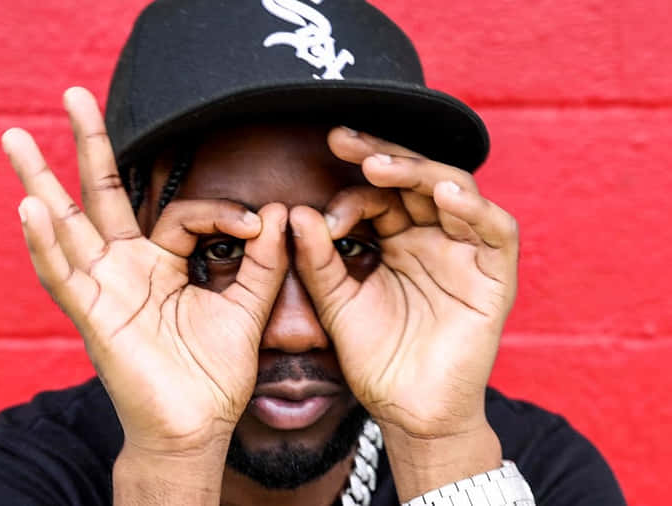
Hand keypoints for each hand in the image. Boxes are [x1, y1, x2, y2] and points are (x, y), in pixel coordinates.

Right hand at [3, 88, 287, 458]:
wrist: (197, 429)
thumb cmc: (214, 375)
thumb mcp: (246, 309)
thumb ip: (260, 262)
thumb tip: (281, 210)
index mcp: (161, 264)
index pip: (181, 214)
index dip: (219, 210)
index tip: (258, 223)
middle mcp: (126, 269)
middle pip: (99, 196)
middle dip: (88, 146)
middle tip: (73, 95)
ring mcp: (104, 289)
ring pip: (66, 227)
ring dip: (40, 183)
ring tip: (15, 139)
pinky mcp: (92, 318)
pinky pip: (62, 277)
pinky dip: (44, 244)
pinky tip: (29, 208)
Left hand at [290, 127, 518, 440]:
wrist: (408, 411)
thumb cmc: (375, 357)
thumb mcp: (337, 302)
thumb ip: (318, 260)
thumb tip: (295, 212)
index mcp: (397, 239)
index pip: (379, 194)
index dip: (351, 188)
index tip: (315, 205)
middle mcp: (433, 237)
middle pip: (415, 179)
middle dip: (380, 156)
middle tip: (343, 141)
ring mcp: (466, 253)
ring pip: (455, 191)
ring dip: (420, 173)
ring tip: (381, 167)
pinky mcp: (494, 275)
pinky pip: (496, 231)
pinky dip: (475, 210)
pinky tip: (444, 195)